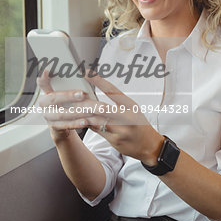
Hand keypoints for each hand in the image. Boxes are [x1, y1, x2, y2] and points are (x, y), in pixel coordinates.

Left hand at [37, 70, 163, 162]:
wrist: (149, 146)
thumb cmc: (139, 124)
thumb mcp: (132, 109)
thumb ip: (117, 103)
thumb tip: (96, 93)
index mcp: (132, 107)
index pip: (113, 91)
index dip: (99, 81)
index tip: (88, 73)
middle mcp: (127, 119)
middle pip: (102, 108)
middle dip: (86, 102)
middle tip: (73, 95)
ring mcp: (120, 131)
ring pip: (97, 120)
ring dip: (82, 114)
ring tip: (70, 107)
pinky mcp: (114, 141)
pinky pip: (97, 130)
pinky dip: (87, 123)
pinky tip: (78, 119)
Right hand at [37, 70, 86, 142]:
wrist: (62, 124)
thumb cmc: (67, 104)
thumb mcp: (67, 93)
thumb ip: (69, 84)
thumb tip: (85, 73)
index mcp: (47, 93)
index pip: (43, 83)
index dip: (43, 78)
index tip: (47, 71)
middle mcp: (44, 104)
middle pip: (54, 99)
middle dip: (69, 96)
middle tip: (82, 94)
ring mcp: (48, 116)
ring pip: (61, 114)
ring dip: (77, 112)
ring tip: (89, 110)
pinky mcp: (54, 126)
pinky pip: (66, 125)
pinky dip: (76, 123)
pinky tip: (85, 121)